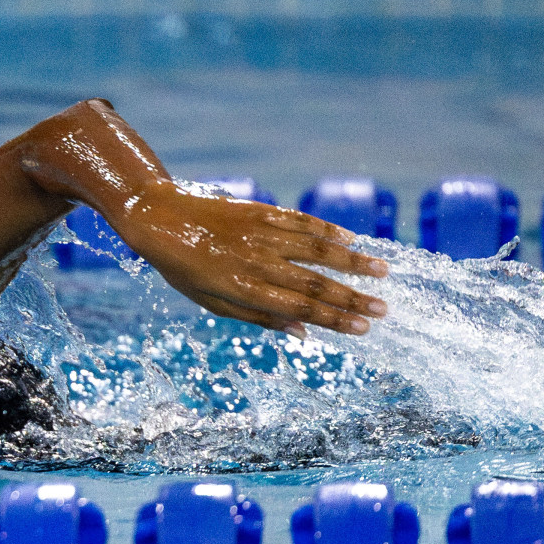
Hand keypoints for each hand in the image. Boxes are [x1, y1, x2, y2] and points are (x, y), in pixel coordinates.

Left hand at [109, 181, 388, 337]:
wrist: (158, 219)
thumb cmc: (183, 268)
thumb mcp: (211, 303)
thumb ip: (257, 318)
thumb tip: (302, 333)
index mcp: (243, 289)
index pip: (300, 308)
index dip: (335, 319)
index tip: (364, 327)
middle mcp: (256, 262)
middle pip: (314, 283)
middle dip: (353, 297)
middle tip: (385, 309)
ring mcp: (260, 234)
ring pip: (316, 248)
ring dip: (351, 261)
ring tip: (381, 271)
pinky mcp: (260, 211)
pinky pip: (300, 221)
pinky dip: (327, 230)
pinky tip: (349, 240)